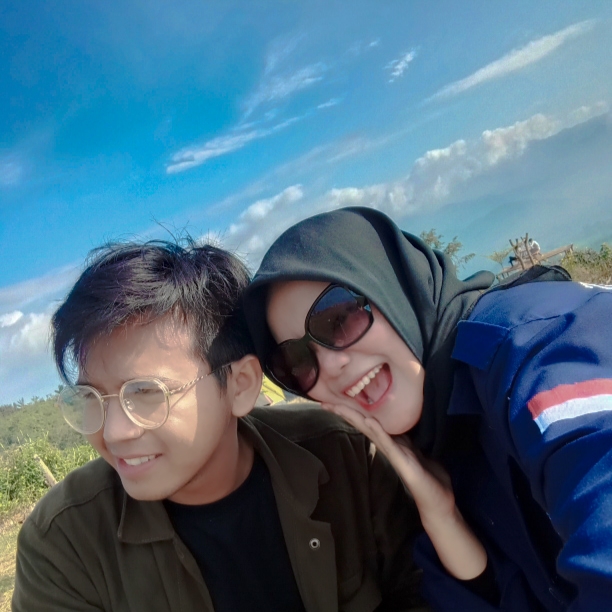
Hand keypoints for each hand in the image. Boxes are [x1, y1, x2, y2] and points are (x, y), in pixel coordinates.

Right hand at [323, 402, 487, 579]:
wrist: (440, 503)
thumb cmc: (430, 477)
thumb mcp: (418, 451)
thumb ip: (408, 438)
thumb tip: (401, 423)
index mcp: (394, 441)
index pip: (369, 421)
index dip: (353, 409)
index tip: (334, 399)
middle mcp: (390, 447)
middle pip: (364, 425)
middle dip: (345, 413)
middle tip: (325, 403)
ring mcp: (395, 455)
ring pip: (372, 432)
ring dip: (356, 419)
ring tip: (339, 407)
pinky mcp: (404, 464)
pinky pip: (390, 445)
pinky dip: (379, 432)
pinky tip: (369, 422)